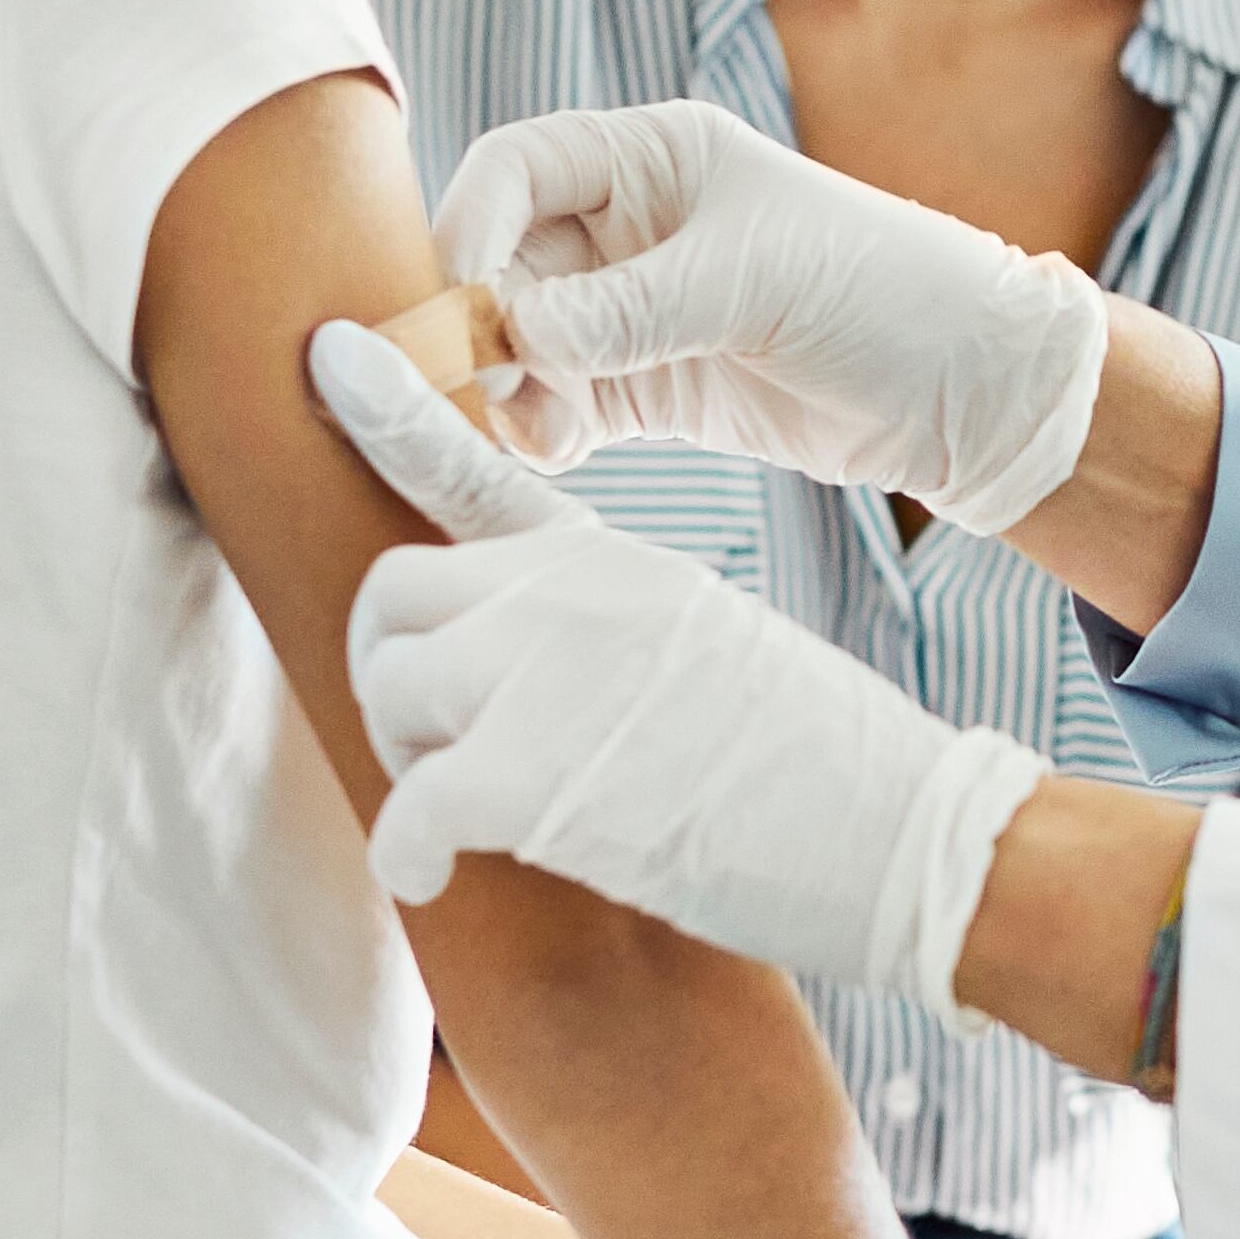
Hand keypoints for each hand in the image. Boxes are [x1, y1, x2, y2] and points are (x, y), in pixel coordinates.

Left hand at [308, 321, 1050, 1011]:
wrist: (906, 832)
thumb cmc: (833, 772)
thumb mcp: (720, 648)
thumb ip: (618, 634)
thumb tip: (547, 679)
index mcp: (621, 563)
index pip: (480, 469)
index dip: (393, 415)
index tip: (333, 358)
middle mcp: (569, 596)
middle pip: (399, 592)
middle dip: (391, 668)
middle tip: (429, 742)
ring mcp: (542, 676)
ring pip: (392, 693)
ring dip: (409, 765)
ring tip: (460, 820)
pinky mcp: (526, 777)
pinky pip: (408, 811)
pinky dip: (408, 856)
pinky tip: (438, 879)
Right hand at [434, 101, 1111, 535]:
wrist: (961, 392)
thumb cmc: (879, 291)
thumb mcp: (750, 283)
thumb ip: (628, 309)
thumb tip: (513, 334)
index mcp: (654, 158)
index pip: (521, 166)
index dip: (474, 220)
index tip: (461, 291)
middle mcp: (630, 228)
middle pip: (509, 263)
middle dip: (488, 321)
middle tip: (490, 383)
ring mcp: (635, 312)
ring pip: (526, 342)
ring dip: (515, 386)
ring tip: (544, 430)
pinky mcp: (649, 388)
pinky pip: (564, 403)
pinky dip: (546, 426)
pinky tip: (558, 449)